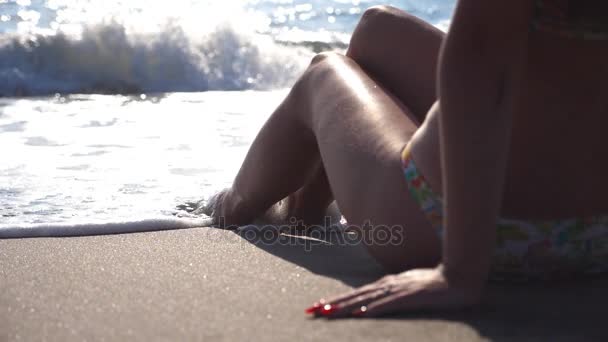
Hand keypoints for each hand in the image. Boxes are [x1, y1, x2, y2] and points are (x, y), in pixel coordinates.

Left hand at [305, 266, 481, 317]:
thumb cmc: (433, 285)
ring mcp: (398, 290)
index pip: (356, 295)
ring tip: (327, 314)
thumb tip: (373, 304)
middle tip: (311, 311)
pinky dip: (374, 309)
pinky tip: (361, 315)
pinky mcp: (410, 297)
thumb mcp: (407, 289)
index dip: (336, 301)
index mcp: (386, 285)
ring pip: (366, 300)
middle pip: (354, 297)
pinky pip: (389, 305)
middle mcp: (387, 285)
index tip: (318, 307)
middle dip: (332, 305)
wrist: (457, 278)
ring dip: (345, 308)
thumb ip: (391, 295)